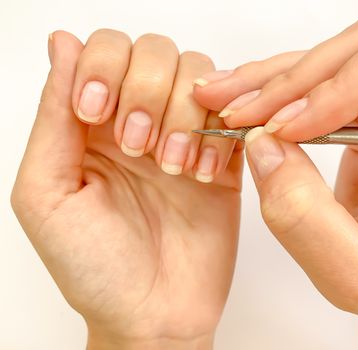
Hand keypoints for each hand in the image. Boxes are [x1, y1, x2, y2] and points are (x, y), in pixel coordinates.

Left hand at [11, 30, 242, 348]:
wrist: (154, 314)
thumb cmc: (94, 267)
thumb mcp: (47, 194)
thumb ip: (53, 117)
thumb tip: (63, 43)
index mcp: (91, 124)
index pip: (104, 49)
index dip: (104, 66)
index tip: (96, 112)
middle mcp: (140, 120)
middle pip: (156, 52)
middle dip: (148, 93)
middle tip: (138, 149)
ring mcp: (185, 136)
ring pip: (200, 76)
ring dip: (186, 116)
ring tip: (174, 169)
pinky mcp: (223, 159)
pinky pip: (236, 116)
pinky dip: (221, 136)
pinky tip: (202, 177)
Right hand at [193, 14, 357, 348]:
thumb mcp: (357, 276)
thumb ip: (307, 219)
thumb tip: (260, 145)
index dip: (348, 81)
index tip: (289, 126)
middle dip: (296, 81)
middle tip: (241, 115)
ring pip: (334, 56)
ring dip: (273, 82)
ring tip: (226, 107)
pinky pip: (317, 79)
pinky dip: (272, 92)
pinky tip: (239, 105)